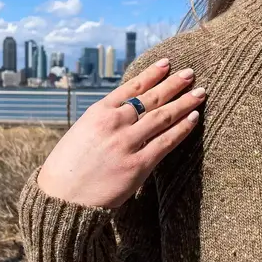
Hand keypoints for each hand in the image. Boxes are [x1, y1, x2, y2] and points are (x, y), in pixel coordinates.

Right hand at [37, 58, 204, 208]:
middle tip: (190, 73)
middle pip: (151, 98)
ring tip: (200, 92)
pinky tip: (194, 118)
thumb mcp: (81, 132)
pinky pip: (165, 143)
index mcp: (98, 112)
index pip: (131, 87)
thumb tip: (125, 111)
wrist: (61, 198)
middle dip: (174, 84)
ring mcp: (127, 143)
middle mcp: (114, 123)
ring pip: (162, 117)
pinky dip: (181, 129)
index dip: (152, 74)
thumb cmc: (68, 167)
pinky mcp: (137, 165)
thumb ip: (104, 120)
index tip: (167, 63)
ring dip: (184, 102)